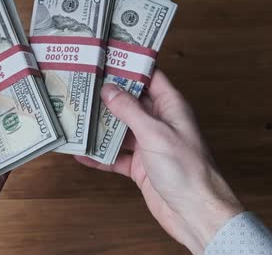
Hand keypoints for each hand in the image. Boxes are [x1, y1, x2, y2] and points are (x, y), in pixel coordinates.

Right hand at [76, 69, 243, 254]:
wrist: (195, 213)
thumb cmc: (187, 170)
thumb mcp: (155, 134)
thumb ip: (130, 110)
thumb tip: (109, 89)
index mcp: (171, 108)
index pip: (150, 77)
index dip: (130, 66)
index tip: (107, 57)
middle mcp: (160, 123)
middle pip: (130, 103)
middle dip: (108, 96)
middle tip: (82, 86)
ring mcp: (149, 146)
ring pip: (120, 130)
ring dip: (100, 127)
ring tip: (76, 116)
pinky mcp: (141, 167)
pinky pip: (116, 157)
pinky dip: (100, 156)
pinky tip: (82, 153)